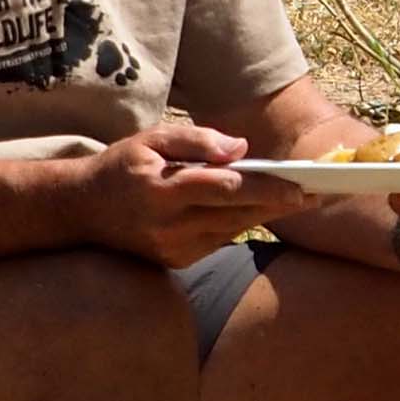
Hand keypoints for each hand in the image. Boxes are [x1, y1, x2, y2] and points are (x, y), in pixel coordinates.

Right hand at [77, 122, 293, 265]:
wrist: (80, 211)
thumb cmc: (122, 166)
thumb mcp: (152, 139)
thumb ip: (197, 140)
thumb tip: (241, 148)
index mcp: (162, 190)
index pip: (226, 188)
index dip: (268, 188)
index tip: (302, 186)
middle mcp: (168, 225)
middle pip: (238, 213)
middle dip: (280, 203)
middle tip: (319, 194)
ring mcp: (172, 248)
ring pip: (233, 229)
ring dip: (265, 214)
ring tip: (298, 198)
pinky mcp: (175, 261)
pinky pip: (219, 240)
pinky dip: (239, 223)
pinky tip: (258, 209)